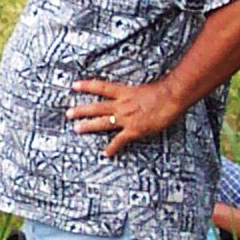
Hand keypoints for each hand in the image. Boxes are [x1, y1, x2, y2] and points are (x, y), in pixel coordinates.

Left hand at [67, 76, 181, 157]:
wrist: (171, 96)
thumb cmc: (163, 90)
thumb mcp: (146, 88)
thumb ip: (137, 94)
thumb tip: (136, 95)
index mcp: (125, 92)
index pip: (101, 87)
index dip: (87, 86)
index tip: (74, 86)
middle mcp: (122, 105)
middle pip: (97, 107)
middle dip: (81, 110)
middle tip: (68, 113)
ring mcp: (126, 118)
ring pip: (103, 122)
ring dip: (88, 126)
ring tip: (76, 129)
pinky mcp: (134, 130)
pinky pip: (120, 140)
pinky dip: (112, 148)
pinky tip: (106, 153)